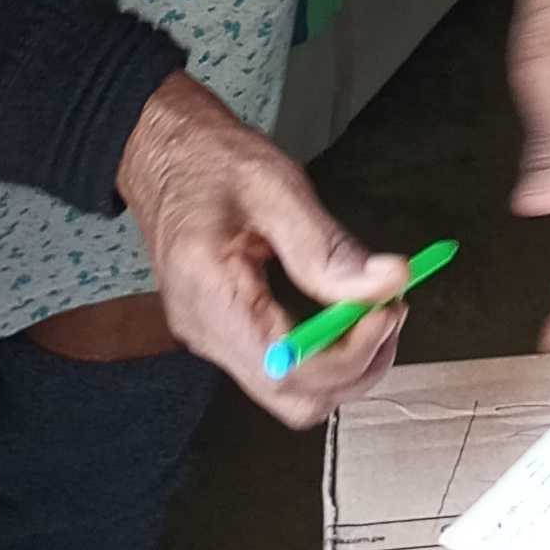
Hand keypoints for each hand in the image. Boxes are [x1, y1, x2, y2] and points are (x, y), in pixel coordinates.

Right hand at [116, 70, 408, 425]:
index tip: (387, 310)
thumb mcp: (275, 188)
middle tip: (389, 310)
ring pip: (291, 391)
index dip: (350, 356)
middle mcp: (205, 333)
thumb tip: (389, 282)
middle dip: (355, 368)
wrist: (160, 151)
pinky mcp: (223, 332)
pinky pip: (281, 366)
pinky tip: (346, 313)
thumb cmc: (209, 159)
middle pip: (293, 398)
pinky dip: (325, 353)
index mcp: (210, 297)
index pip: (288, 371)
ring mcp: (211, 338)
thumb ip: (330, 247)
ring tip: (375, 307)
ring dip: (345, 364)